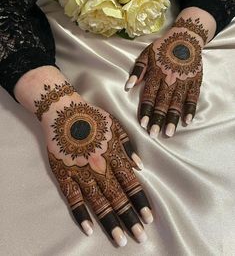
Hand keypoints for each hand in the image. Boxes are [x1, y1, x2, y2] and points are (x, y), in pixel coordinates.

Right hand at [38, 88, 152, 246]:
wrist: (63, 111)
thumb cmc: (91, 116)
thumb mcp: (115, 125)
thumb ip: (128, 146)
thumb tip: (139, 165)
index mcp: (113, 154)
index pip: (130, 182)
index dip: (140, 201)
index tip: (149, 218)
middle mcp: (99, 166)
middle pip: (117, 196)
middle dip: (130, 218)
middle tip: (140, 238)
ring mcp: (80, 171)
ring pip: (97, 201)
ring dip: (110, 221)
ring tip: (120, 239)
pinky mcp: (63, 173)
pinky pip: (72, 197)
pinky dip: (80, 213)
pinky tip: (89, 228)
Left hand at [126, 20, 204, 137]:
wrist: (186, 36)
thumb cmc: (163, 47)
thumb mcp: (146, 54)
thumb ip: (137, 70)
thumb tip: (127, 86)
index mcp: (156, 73)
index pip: (149, 95)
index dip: (146, 110)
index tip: (143, 123)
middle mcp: (170, 79)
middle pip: (162, 102)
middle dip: (158, 119)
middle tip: (154, 134)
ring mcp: (184, 80)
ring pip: (177, 102)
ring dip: (173, 118)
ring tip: (169, 132)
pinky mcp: (195, 80)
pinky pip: (193, 96)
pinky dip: (191, 108)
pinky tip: (187, 120)